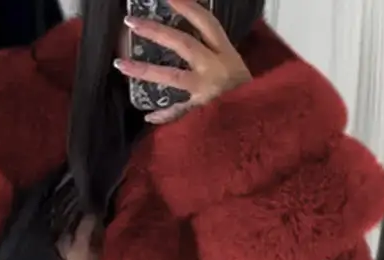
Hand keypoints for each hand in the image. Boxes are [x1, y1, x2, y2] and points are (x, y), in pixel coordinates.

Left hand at [116, 0, 250, 123]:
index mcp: (226, 52)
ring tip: (121, 64)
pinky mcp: (203, 113)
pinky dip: (164, 115)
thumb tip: (188, 39)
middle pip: (184, 43)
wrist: (262, 123)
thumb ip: (214, 55)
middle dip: (156, 31)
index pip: (206, 22)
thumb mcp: (236, 68)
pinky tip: (148, 116)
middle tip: (131, 22)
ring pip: (173, 76)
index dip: (187, 6)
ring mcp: (208, 91)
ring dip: (145, 70)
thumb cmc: (248, 95)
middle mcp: (216, 67)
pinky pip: (178, 113)